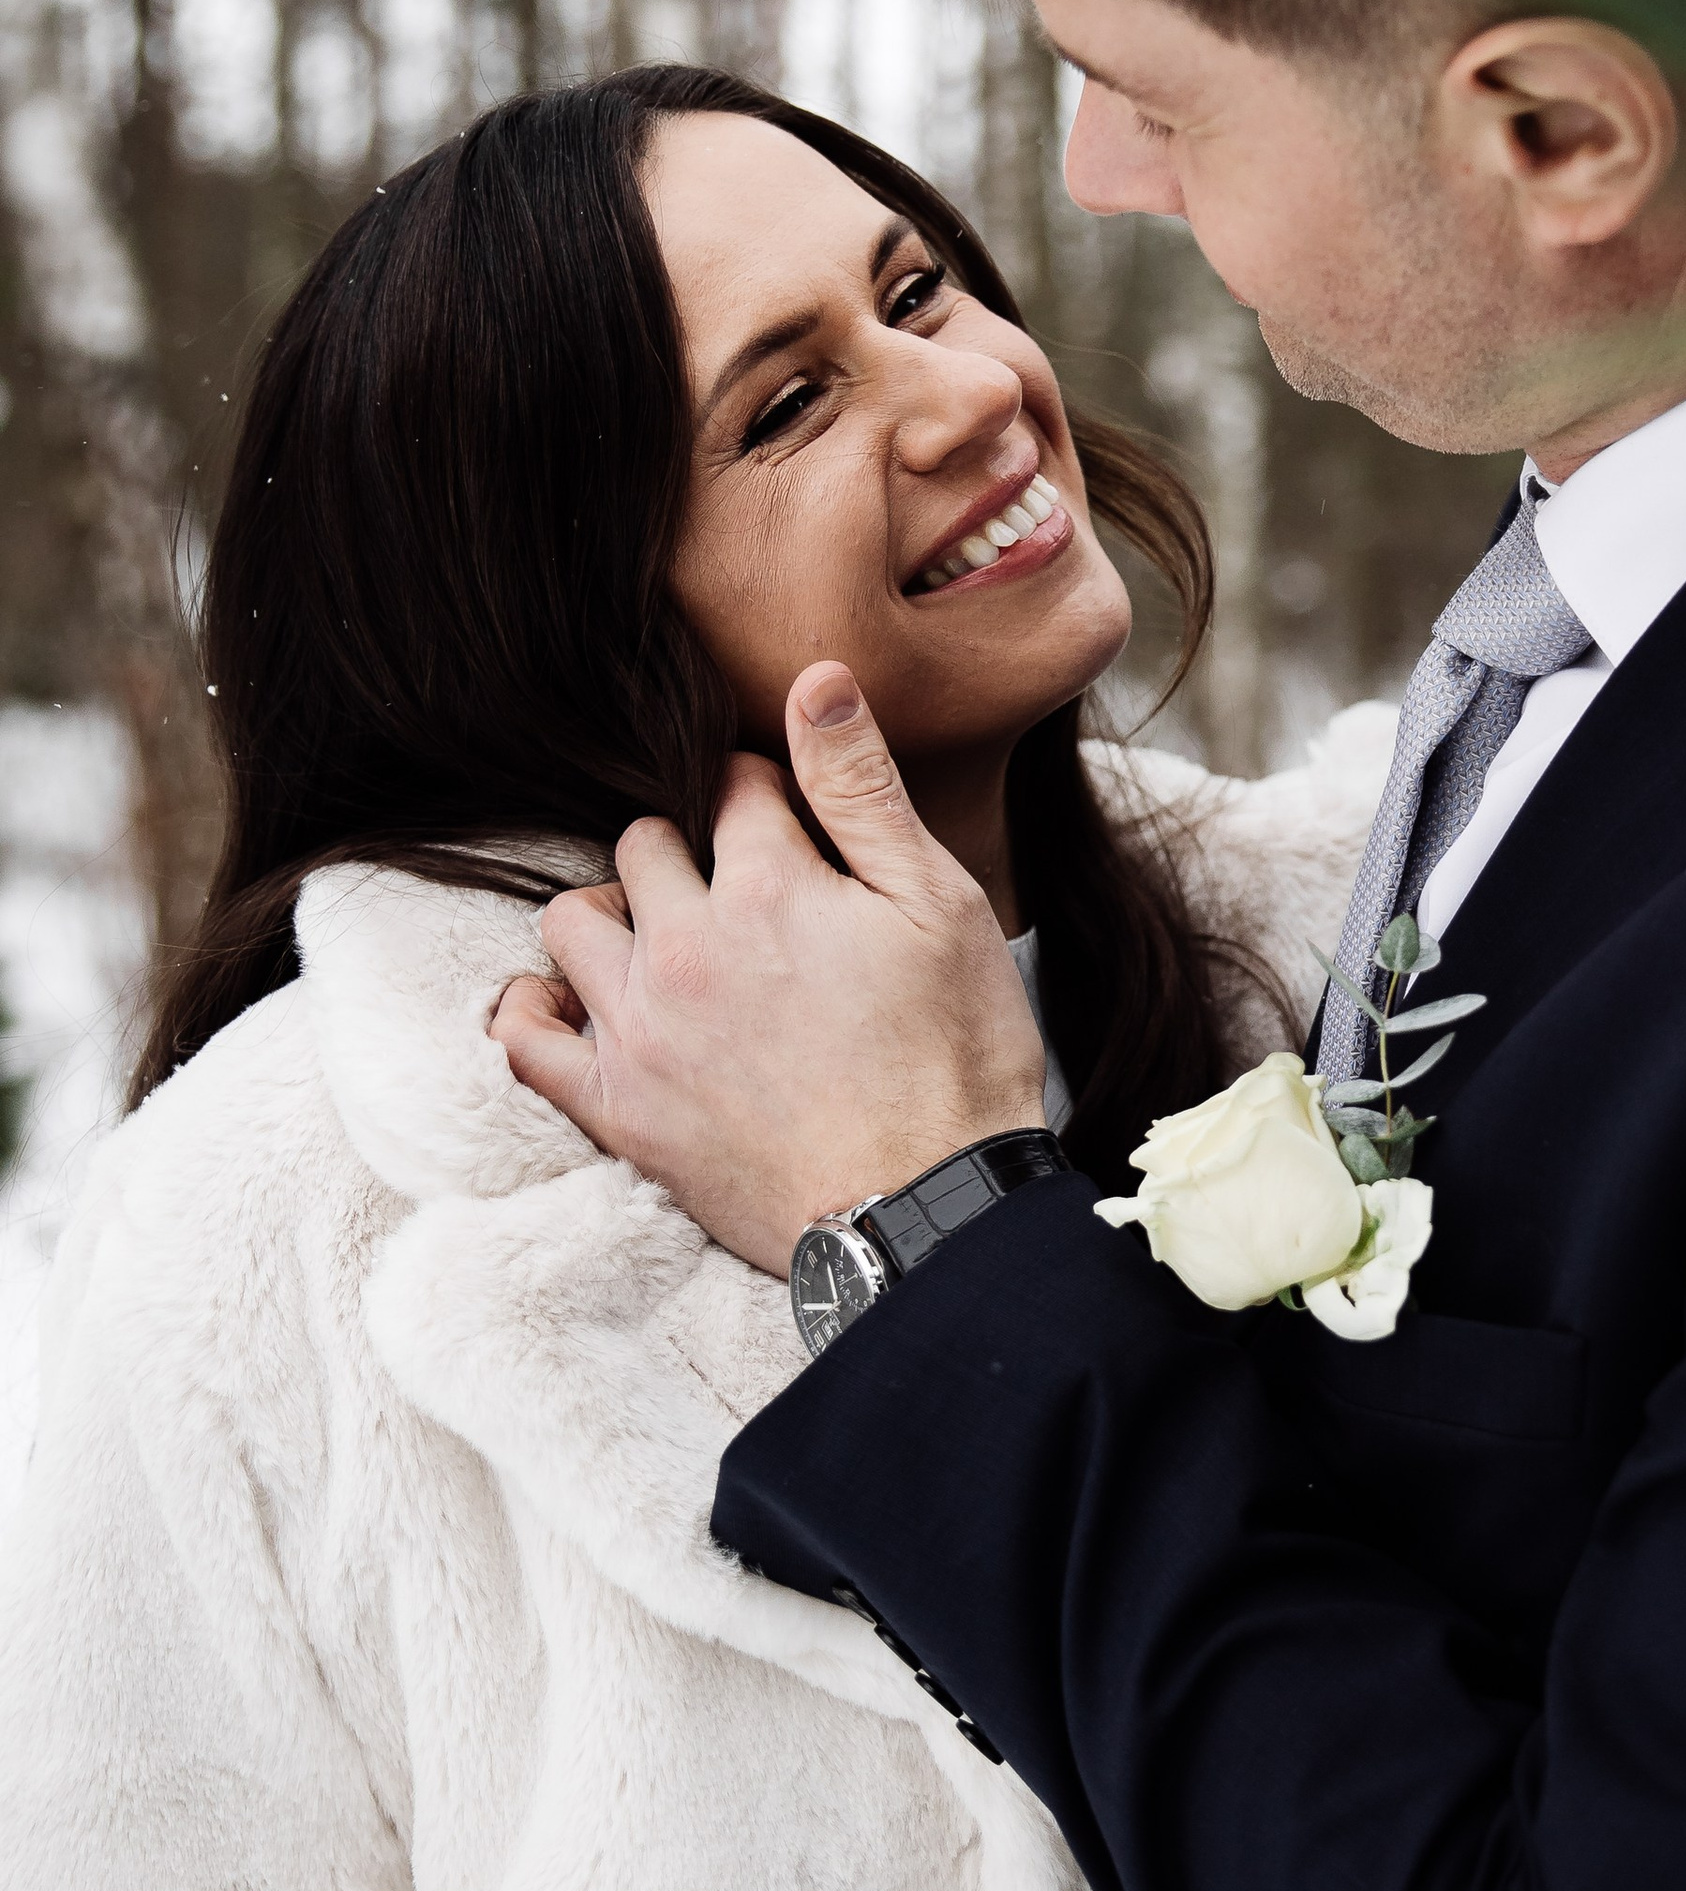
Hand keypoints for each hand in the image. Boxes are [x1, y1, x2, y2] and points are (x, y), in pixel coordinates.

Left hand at [492, 666, 1049, 1276]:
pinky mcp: (617, 1109)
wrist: (928, 1213)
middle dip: (689, 850)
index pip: (732, 787)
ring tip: (670, 943)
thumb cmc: (956, 1058)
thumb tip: (816, 677)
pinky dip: (534, 1006)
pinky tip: (576, 1001)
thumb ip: (863, 789)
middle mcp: (685, 945)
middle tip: (743, 896)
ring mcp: (640, 1029)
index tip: (791, 834)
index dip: (766, 799)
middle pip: (644, 843)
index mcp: (768, 884)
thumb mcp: (940, 906)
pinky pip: (523, 1037)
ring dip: (615, 913)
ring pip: (574, 919)